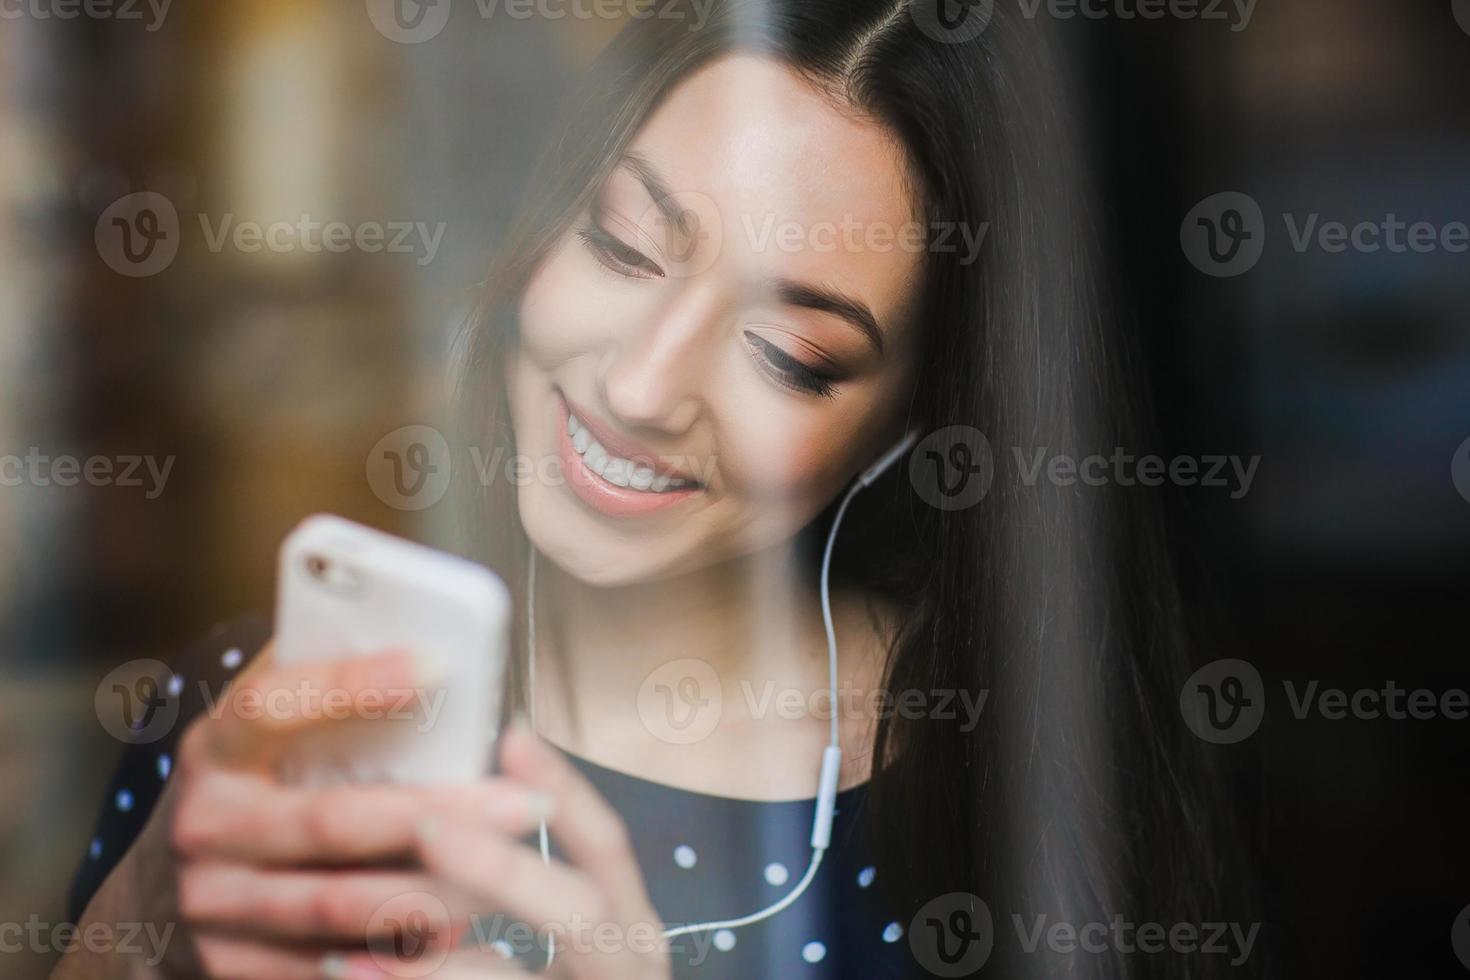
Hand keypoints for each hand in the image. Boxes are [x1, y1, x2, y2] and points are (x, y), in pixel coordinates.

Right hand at [67, 645, 548, 979]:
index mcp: (216, 746)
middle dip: (440, 813)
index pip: (273, 705)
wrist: (157, 887)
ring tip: (510, 872)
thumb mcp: (262, 726)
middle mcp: (205, 823)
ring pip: (336, 902)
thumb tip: (423, 637)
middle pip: (331, 819)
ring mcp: (212, 901)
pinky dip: (398, 953)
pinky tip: (460, 928)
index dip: (351, 683)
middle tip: (524, 802)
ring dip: (433, 893)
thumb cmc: (247, 783)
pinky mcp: (227, 963)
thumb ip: (322, 682)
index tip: (439, 664)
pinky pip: (326, 964)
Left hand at [325, 726, 671, 979]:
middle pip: (581, 911)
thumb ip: (517, 899)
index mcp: (630, 932)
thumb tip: (433, 819)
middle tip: (427, 825)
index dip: (566, 790)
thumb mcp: (566, 951)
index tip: (511, 735)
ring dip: (432, 970)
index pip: (608, 847)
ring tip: (338, 958)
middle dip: (503, 868)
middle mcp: (628, 970)